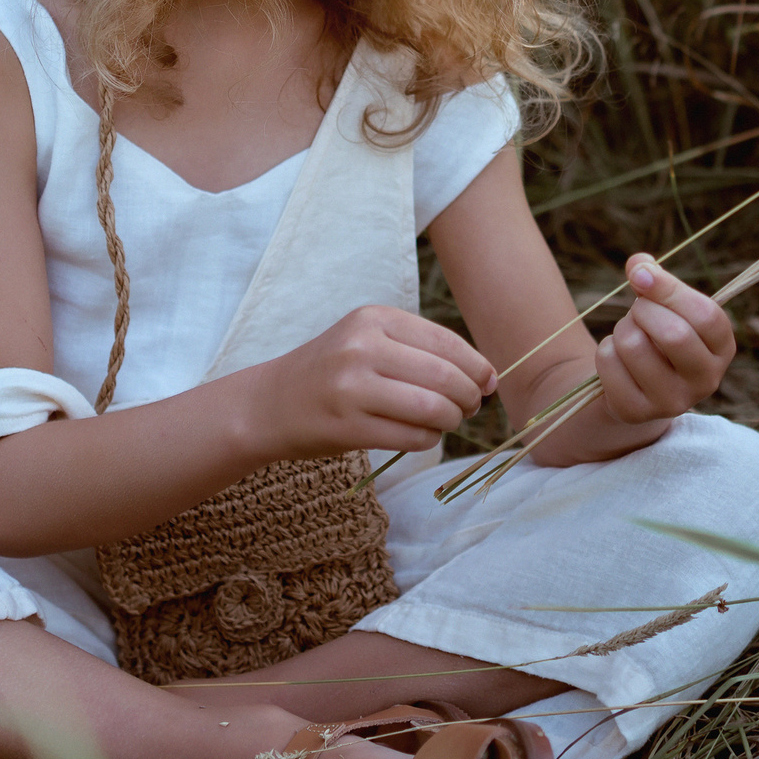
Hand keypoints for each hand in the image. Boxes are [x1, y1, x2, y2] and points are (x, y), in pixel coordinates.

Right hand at [244, 305, 495, 459]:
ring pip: (432, 408)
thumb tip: (487, 376)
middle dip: (469, 397)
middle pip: (444, 377)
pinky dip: (428, 440)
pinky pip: (411, 437)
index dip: (477, 367)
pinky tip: (422, 436)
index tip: (488, 383)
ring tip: (446, 422)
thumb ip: (421, 350)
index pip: (446, 342)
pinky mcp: (347, 426)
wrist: (270, 403)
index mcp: (373, 319)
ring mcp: (352, 388)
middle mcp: (362, 348)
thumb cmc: (332, 371)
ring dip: (451, 421)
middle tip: (469, 407)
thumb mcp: (368, 340)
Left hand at [594, 254, 735, 424]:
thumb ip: (653, 278)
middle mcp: (706, 380)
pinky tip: (617, 359)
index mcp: (722, 348)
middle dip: (643, 310)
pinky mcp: (638, 412)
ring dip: (621, 328)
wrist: (637, 387)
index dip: (669, 288)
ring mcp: (674, 402)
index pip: (705, 314)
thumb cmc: (656, 334)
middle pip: (673, 334)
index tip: (640, 274)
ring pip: (634, 346)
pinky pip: (609, 363)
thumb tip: (639, 264)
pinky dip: (605, 350)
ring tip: (628, 334)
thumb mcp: (663, 306)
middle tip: (637, 310)